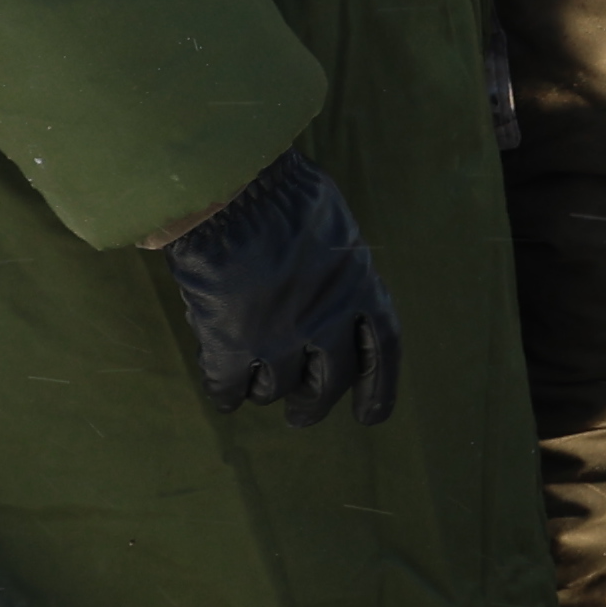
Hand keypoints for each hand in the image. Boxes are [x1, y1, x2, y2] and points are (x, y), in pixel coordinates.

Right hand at [160, 146, 404, 428]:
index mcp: (360, 289)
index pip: (382, 352)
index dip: (378, 389)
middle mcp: (326, 323)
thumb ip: (340, 269)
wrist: (231, 189)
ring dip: (266, 390)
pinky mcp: (232, 345)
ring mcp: (279, 339)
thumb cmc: (283, 193)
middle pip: (328, 383)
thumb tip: (335, 288)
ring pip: (276, 389)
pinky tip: (223, 392)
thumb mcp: (335, 228)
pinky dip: (226, 394)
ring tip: (256, 383)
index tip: (369, 417)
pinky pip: (229, 388)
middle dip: (314, 405)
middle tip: (301, 416)